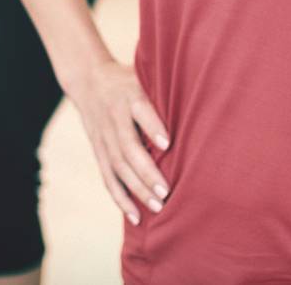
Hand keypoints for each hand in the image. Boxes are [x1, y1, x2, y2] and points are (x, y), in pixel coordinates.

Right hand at [71, 60, 171, 225]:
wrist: (88, 79)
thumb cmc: (130, 80)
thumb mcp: (145, 74)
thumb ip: (164, 91)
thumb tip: (202, 102)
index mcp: (129, 94)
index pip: (140, 110)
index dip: (152, 126)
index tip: (168, 143)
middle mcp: (113, 117)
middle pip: (128, 147)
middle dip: (146, 171)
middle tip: (166, 192)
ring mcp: (103, 136)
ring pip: (117, 166)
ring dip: (136, 189)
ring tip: (157, 207)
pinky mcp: (98, 150)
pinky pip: (107, 177)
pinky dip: (120, 197)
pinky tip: (135, 215)